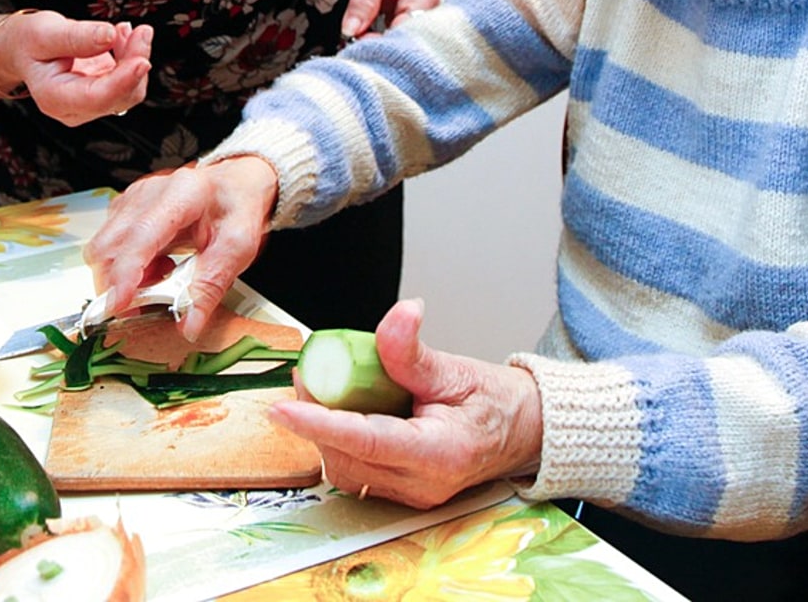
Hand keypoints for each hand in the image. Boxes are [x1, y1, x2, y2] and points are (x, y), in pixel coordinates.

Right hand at [0, 12, 152, 123]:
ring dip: (136, 56)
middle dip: (135, 60)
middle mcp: (75, 109)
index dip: (123, 81)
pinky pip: (131, 80)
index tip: (142, 60)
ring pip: (132, 88)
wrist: (25, 50)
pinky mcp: (106, 94)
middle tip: (140, 30)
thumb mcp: (44, 32)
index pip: (97, 98)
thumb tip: (108, 35)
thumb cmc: (29, 43)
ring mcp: (93, 104)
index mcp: (54, 98)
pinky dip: (133, 56)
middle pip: (120, 95)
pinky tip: (121, 36)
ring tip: (123, 29)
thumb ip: (76, 36)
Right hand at [83, 157, 278, 341]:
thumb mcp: (238, 248)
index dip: (126, 272)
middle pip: (110, 244)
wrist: (236, 185)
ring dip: (122, 277)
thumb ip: (211, 286)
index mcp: (183, 193)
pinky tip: (155, 266)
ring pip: (102, 248)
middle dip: (117, 284)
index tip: (120, 304)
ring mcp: (134, 199)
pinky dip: (125, 268)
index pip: (142, 235)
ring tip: (161, 277)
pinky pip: (109, 246)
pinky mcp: (126, 209)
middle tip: (145, 305)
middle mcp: (151, 192)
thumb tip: (188, 324)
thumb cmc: (236, 209)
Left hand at [268, 299, 543, 507]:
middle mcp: (421, 484)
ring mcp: (411, 493)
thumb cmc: (496, 402)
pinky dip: (340, 440)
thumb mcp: (457, 367)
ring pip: (346, 470)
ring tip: (322, 386)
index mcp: (439, 454)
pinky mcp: (403, 489)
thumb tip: (399, 314)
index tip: (284, 408)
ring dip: (324, 431)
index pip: (367, 442)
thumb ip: (415, 350)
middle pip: (347, 458)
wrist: (523, 430)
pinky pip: (357, 471)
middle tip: (307, 374)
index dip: (320, 424)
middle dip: (315, 420)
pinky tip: (340, 409)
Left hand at [340, 0, 439, 39]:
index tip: (355, 42)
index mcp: (423, 0)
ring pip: (398, 42)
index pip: (404, 36)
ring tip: (357, 40)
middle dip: (378, 47)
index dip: (380, 44)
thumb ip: (362, 2)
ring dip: (377, 43)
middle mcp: (428, 13)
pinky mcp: (409, 19)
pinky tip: (365, 36)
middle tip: (351, 43)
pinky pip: (394, 35)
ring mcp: (420, 17)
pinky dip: (379, 37)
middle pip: (404, 43)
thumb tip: (350, 31)